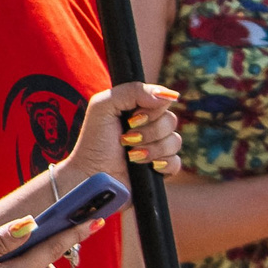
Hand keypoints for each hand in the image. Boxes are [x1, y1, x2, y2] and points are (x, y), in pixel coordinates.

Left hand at [66, 81, 180, 182]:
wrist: (91, 176)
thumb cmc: (94, 141)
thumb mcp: (104, 106)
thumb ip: (132, 91)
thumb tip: (169, 95)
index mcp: (139, 109)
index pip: (163, 100)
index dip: (151, 110)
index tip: (131, 119)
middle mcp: (150, 126)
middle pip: (171, 120)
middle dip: (148, 131)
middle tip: (126, 139)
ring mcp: (157, 148)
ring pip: (175, 141)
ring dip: (152, 148)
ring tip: (131, 155)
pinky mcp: (160, 169)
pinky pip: (177, 162)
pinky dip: (162, 164)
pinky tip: (145, 166)